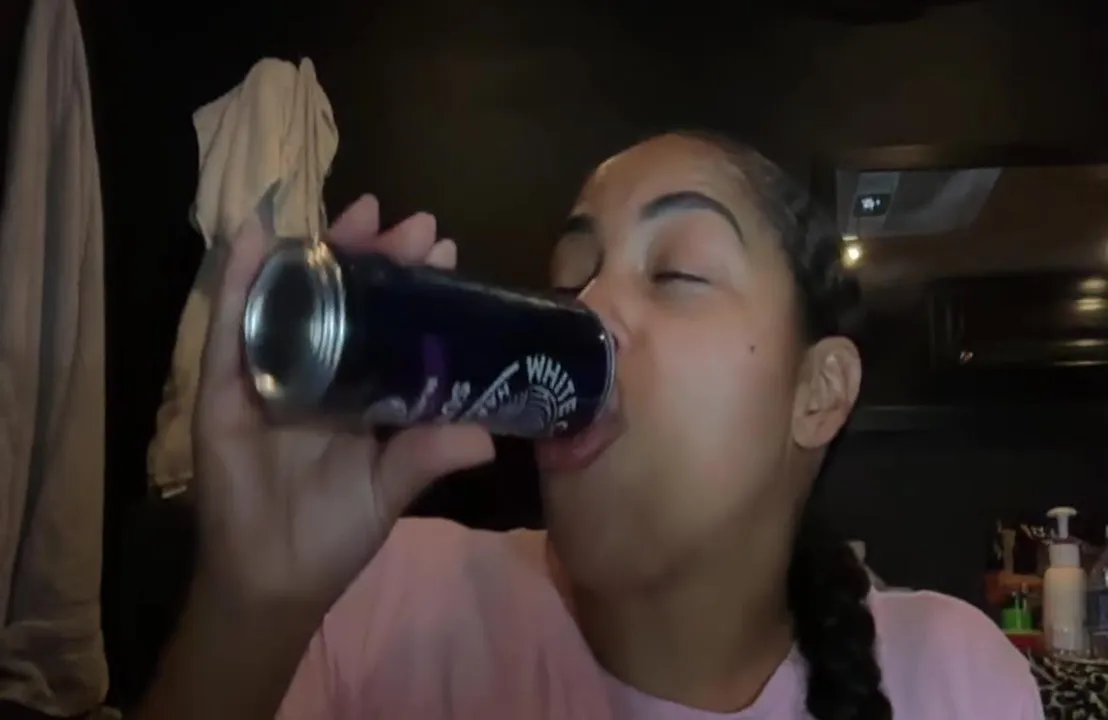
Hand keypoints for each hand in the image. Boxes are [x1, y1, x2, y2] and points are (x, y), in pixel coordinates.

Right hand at [192, 195, 494, 611]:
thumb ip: (429, 457)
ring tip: (357, 211)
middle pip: (348, 298)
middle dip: (377, 256)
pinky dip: (236, 278)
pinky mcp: (225, 386)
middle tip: (413, 224)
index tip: (444, 248)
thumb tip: (488, 438)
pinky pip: (229, 326)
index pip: (392, 322)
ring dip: (320, 250)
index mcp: (364, 389)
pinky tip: (252, 233)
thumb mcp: (391, 490)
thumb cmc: (335, 531)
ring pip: (295, 297)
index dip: (415, 285)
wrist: (273, 576)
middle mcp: (321, 370)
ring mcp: (270, 372)